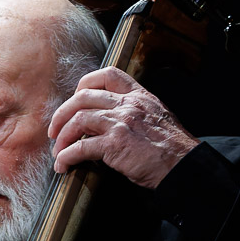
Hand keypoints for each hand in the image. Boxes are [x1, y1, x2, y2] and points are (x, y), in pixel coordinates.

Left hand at [48, 67, 198, 189]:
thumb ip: (135, 114)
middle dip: (62, 113)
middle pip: (83, 97)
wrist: (184, 165)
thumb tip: (112, 122)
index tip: (75, 98)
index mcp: (139, 96)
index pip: (108, 75)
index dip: (85, 84)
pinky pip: (80, 147)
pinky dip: (67, 156)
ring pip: (78, 120)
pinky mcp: (115, 145)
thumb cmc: (173, 149)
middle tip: (55, 129)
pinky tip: (63, 164)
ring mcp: (121, 123)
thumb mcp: (156, 118)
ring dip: (62, 137)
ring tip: (58, 151)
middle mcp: (128, 105)